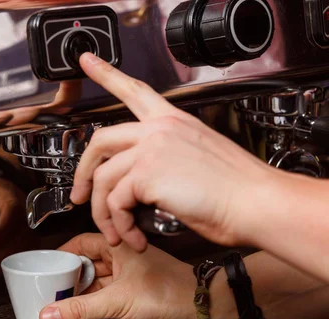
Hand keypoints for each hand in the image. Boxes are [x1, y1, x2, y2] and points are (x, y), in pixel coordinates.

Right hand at [39, 233, 199, 318]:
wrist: (203, 313)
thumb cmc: (174, 292)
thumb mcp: (118, 299)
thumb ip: (82, 308)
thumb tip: (51, 312)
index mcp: (119, 245)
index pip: (80, 243)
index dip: (61, 255)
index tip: (45, 267)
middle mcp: (122, 259)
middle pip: (85, 264)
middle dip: (67, 276)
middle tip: (48, 287)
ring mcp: (128, 278)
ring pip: (95, 282)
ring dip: (79, 292)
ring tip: (60, 301)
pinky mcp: (133, 297)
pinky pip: (104, 298)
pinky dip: (91, 304)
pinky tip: (81, 312)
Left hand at [71, 52, 275, 250]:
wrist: (258, 203)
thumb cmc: (238, 191)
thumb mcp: (198, 160)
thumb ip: (165, 160)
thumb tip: (142, 186)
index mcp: (173, 122)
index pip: (135, 90)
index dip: (106, 75)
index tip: (88, 63)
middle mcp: (159, 129)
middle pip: (100, 139)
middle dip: (83, 172)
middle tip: (80, 195)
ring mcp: (151, 148)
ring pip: (103, 179)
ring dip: (104, 213)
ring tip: (117, 232)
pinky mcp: (147, 173)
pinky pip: (116, 202)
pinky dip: (120, 225)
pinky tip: (135, 236)